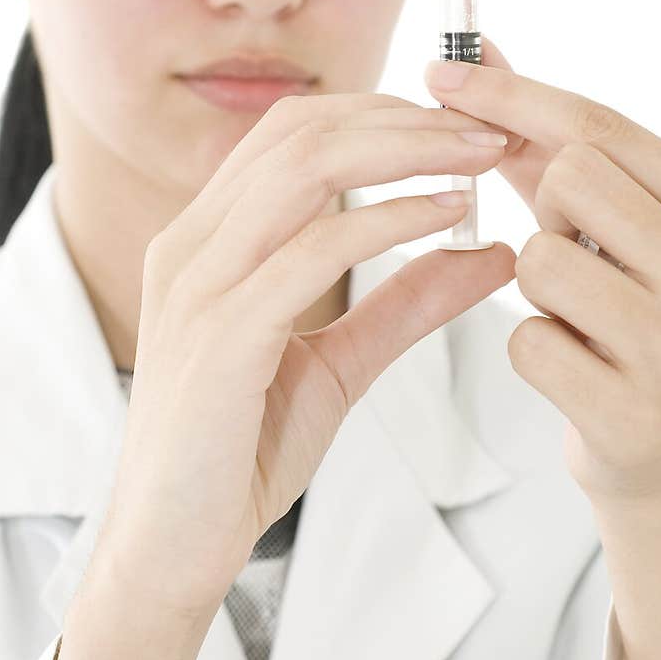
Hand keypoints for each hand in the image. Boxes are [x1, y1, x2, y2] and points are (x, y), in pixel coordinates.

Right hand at [98, 90, 515, 614]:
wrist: (171, 548)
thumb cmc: (241, 451)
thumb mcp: (340, 362)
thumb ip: (405, 303)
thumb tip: (489, 254)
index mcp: (207, 238)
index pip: (291, 132)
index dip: (378, 111)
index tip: (459, 126)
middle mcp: (191, 243)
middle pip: (301, 131)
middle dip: (402, 117)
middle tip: (487, 128)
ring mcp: (198, 283)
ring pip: (304, 168)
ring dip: (405, 149)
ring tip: (479, 155)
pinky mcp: (220, 334)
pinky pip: (312, 249)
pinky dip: (388, 219)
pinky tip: (446, 214)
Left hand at [424, 39, 660, 504]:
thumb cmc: (631, 311)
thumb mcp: (611, 222)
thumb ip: (544, 139)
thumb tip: (475, 51)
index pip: (600, 126)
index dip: (511, 95)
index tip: (438, 73)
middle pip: (570, 178)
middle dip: (544, 208)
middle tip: (576, 251)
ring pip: (538, 261)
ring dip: (537, 285)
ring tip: (582, 315)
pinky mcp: (632, 413)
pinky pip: (526, 341)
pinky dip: (533, 348)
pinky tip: (577, 368)